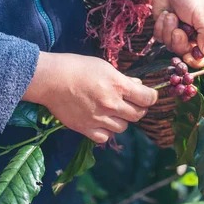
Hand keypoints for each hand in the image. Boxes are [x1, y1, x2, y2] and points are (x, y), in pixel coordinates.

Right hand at [23, 52, 157, 143]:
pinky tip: (102, 122)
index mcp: (119, 86)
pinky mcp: (85, 128)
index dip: (151, 97)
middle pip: (138, 115)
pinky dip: (106, 131)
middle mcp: (112, 104)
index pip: (147, 98)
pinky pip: (105, 137)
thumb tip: (137, 84)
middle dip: (138, 108)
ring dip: (122, 120)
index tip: (148, 96)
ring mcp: (99, 118)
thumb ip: (123, 79)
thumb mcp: (105, 67)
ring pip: (123, 127)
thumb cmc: (78, 67)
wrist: (51, 79)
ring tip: (114, 112)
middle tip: (132, 103)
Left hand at [152, 0, 203, 67]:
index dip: (198, 61)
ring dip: (169, 31)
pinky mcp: (166, 28)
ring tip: (172, 16)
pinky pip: (160, 38)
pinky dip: (161, 27)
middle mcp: (196, 35)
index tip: (188, 56)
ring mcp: (180, 32)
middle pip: (187, 54)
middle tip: (178, 30)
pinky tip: (166, 14)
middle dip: (180, 43)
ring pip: (171, 47)